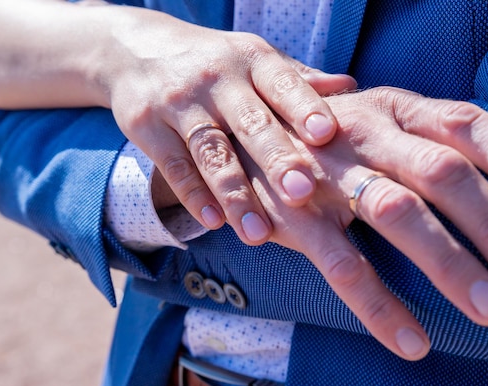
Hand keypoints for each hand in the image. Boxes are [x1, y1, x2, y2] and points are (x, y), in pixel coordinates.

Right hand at [98, 5, 355, 244]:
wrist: (136, 49)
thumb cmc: (217, 64)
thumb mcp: (255, 59)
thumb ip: (298, 79)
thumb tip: (350, 87)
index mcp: (252, 59)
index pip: (282, 82)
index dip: (304, 107)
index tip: (327, 135)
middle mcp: (217, 79)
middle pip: (250, 122)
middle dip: (276, 158)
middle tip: (302, 192)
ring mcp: (179, 103)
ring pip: (211, 153)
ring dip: (235, 195)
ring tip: (258, 234)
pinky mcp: (147, 128)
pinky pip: (174, 167)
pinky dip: (194, 196)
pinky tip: (214, 222)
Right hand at [236, 87, 487, 359]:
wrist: (243, 137)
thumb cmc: (328, 137)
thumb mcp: (376, 120)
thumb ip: (426, 139)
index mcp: (392, 108)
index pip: (461, 121)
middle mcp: (364, 133)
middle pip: (440, 171)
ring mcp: (327, 172)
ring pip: (395, 213)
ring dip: (448, 263)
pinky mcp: (293, 215)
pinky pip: (341, 264)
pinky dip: (380, 305)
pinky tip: (414, 342)